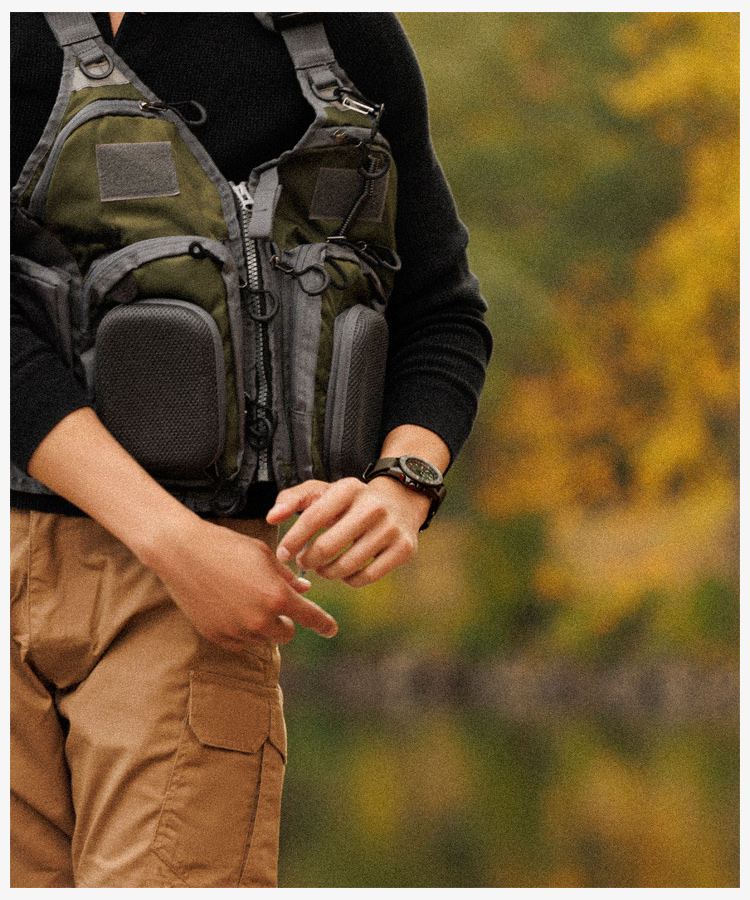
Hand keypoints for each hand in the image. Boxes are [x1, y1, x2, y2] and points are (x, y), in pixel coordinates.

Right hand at [25, 408, 338, 651]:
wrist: (182, 552)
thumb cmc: (227, 546)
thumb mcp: (263, 556)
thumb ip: (287, 577)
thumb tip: (305, 589)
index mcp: (277, 596)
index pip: (310, 618)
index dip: (324, 625)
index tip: (331, 630)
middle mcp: (259, 620)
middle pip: (286, 633)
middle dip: (286, 620)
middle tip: (274, 600)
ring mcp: (236, 631)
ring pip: (262, 639)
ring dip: (263, 625)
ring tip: (247, 598)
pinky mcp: (216, 636)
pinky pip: (239, 642)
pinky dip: (242, 631)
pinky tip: (231, 608)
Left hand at [266, 476, 430, 586]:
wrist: (399, 504)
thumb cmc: (348, 502)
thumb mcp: (322, 491)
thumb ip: (291, 499)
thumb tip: (271, 517)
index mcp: (349, 488)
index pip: (312, 517)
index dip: (293, 539)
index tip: (282, 554)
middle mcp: (373, 506)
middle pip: (327, 547)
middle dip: (308, 560)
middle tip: (304, 562)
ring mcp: (391, 529)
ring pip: (346, 567)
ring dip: (326, 572)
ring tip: (322, 568)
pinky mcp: (404, 549)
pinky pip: (365, 578)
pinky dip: (349, 580)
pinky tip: (344, 572)